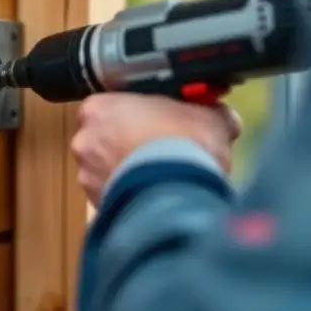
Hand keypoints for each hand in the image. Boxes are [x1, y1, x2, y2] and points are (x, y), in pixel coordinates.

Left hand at [70, 93, 241, 206]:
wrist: (178, 193)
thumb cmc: (183, 145)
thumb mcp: (209, 116)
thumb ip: (210, 112)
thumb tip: (224, 118)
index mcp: (100, 107)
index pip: (110, 104)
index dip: (135, 112)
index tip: (154, 119)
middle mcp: (86, 140)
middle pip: (104, 138)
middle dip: (128, 144)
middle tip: (159, 147)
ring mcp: (88, 177)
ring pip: (107, 170)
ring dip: (127, 172)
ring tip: (161, 175)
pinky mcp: (98, 206)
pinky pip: (114, 196)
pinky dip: (131, 196)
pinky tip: (156, 194)